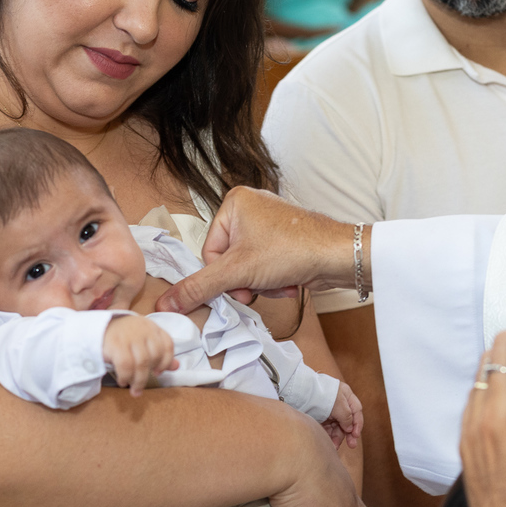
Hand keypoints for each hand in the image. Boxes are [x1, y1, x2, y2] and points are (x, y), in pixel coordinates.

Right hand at [103, 316, 178, 396]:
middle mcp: (143, 329)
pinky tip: (123, 381)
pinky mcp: (115, 343)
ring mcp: (129, 335)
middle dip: (149, 374)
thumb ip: (160, 354)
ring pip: (141, 362)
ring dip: (138, 380)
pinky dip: (126, 376)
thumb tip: (176, 367)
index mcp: (152, 327)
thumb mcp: (144, 342)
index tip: (157, 373)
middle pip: (155, 355)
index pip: (168, 344)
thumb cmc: (125, 338)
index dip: (166, 361)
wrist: (98, 329)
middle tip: (141, 384)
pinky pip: (125, 365)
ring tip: (133, 388)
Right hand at [156, 187, 359, 313]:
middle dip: (245, 281)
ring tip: (279, 281)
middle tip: (259, 284)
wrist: (339, 257)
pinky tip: (289, 281)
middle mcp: (251, 208)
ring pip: (248, 269)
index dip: (223, 275)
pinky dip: (275, 280)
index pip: (209, 251)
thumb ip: (199, 287)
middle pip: (229, 262)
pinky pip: (266, 268)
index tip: (239, 283)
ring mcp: (270, 225)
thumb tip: (167, 303)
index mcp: (234, 203)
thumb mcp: (237, 272)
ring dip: (261, 284)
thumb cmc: (293, 250)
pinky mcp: (285, 241)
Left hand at [322, 381, 362, 448]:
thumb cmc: (321, 395)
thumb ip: (347, 416)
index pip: (356, 411)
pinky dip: (329, 437)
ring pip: (337, 427)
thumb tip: (349, 429)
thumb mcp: (339, 404)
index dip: (358, 424)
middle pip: (347, 421)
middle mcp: (339, 404)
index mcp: (346, 396)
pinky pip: (327, 429)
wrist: (300, 392)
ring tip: (335, 447)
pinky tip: (329, 444)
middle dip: (349, 434)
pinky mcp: (320, 418)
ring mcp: (329, 411)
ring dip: (337, 438)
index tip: (356, 435)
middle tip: (352, 445)